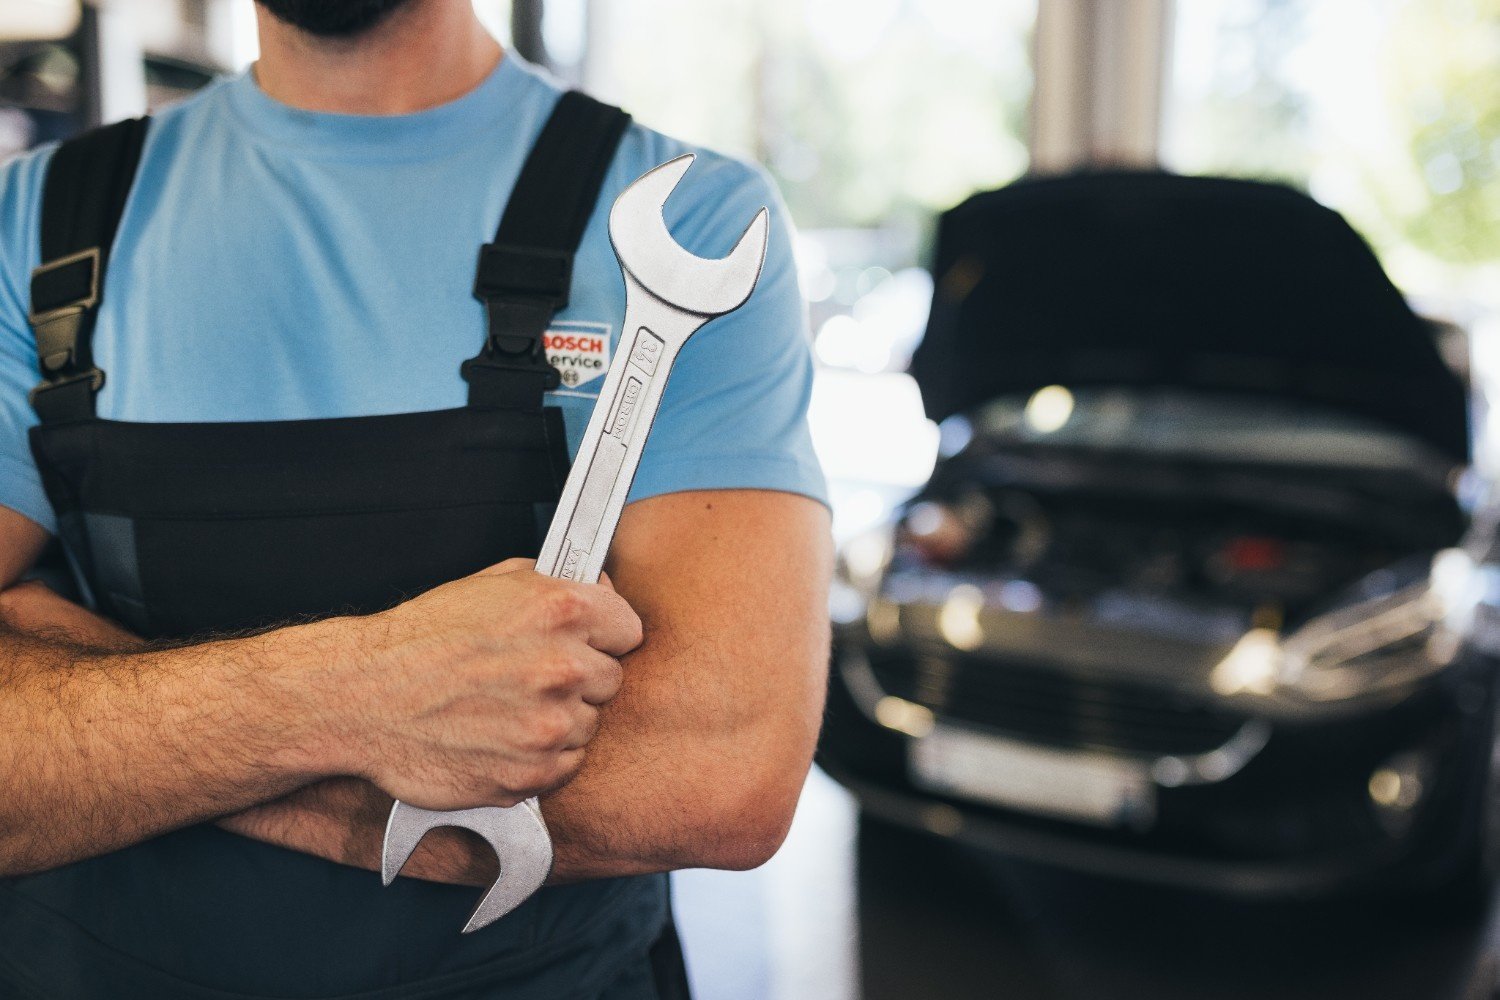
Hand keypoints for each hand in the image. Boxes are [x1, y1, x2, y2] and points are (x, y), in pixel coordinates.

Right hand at [322, 559, 641, 810]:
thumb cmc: (423, 638)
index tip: (585, 643)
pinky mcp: (530, 773)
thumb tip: (600, 594)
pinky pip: (566, 764)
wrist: (363, 696)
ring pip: (589, 724)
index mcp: (560, 611)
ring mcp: (548, 725)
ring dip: (559, 719)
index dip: (604, 636)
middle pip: (612, 679)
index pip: (629, 628)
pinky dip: (541, 755)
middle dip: (580, 678)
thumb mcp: (493, 584)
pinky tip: (502, 736)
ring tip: (507, 707)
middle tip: (531, 678)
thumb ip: (555, 586)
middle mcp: (561, 667)